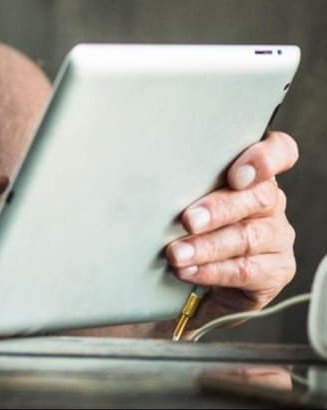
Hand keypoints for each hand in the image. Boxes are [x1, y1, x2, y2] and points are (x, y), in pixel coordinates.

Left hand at [165, 130, 298, 326]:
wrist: (206, 278)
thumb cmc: (191, 223)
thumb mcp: (186, 196)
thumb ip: (184, 182)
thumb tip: (148, 179)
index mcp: (254, 173)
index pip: (281, 152)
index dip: (265, 158)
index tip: (237, 174)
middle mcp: (271, 201)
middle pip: (258, 197)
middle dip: (219, 209)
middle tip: (188, 220)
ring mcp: (277, 235)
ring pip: (248, 237)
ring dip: (207, 246)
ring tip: (177, 254)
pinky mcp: (277, 269)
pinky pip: (246, 269)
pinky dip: (213, 271)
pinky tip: (189, 271)